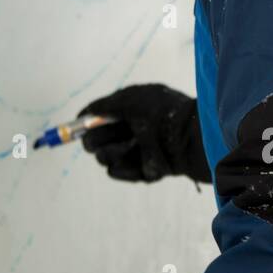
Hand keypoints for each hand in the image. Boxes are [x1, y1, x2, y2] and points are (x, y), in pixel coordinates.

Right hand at [78, 84, 211, 183]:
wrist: (193, 139)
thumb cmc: (162, 114)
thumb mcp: (131, 100)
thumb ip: (106, 105)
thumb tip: (85, 112)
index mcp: (135, 108)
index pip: (104, 115)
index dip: (90, 120)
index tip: (79, 125)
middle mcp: (138, 128)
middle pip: (102, 138)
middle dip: (94, 140)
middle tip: (92, 144)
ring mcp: (143, 151)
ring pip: (109, 156)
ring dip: (108, 153)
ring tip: (119, 150)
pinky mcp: (150, 170)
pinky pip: (124, 172)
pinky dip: (121, 170)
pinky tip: (120, 165)